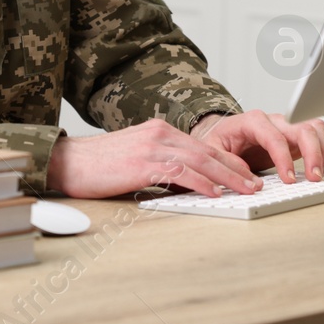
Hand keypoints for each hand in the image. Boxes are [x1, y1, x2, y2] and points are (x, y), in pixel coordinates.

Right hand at [44, 119, 263, 198]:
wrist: (68, 161)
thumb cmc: (96, 165)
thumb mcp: (134, 158)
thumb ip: (159, 164)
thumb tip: (184, 182)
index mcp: (158, 130)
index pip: (201, 145)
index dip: (227, 160)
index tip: (244, 174)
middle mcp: (159, 133)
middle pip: (207, 151)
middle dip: (235, 168)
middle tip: (255, 184)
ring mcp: (151, 147)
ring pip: (199, 160)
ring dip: (227, 177)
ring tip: (245, 190)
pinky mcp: (142, 163)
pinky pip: (180, 172)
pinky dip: (200, 183)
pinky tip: (214, 193)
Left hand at [189, 110, 323, 184]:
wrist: (222, 134)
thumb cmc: (219, 139)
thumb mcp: (212, 150)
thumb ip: (227, 161)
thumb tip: (247, 176)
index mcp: (253, 121)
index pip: (274, 136)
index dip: (284, 158)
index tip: (289, 178)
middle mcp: (273, 121)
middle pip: (302, 128)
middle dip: (312, 152)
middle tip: (313, 177)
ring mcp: (286, 128)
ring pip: (314, 128)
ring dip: (322, 150)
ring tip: (319, 173)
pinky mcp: (294, 137)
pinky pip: (316, 136)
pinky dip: (322, 151)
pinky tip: (318, 167)